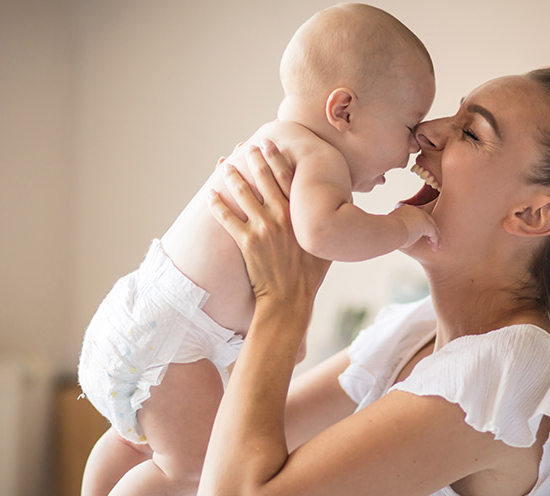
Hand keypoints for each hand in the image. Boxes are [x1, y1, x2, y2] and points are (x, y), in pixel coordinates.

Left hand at [208, 141, 330, 308]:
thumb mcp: (325, 244)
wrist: (290, 298)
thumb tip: (339, 208)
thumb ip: (327, 223)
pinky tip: (209, 194)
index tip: (268, 142)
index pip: (286, 176)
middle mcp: (281, 216)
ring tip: (225, 165)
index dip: (276, 157)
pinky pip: (226, 218)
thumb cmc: (310, 274)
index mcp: (299, 214)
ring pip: (242, 193)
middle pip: (263, 178)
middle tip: (246, 147)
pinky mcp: (246, 242)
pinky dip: (216, 204)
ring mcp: (262, 228)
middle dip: (252, 159)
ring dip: (232, 176)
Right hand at [391, 203, 439, 249]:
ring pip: (432, 227)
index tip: (423, 235)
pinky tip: (434, 248)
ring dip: (435, 238)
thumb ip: (398, 229)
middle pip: (427, 221)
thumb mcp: (392, 228)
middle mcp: (415, 211)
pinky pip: (434, 233)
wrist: (389, 230)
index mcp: (407, 210)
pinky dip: (435, 241)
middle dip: (430, 231)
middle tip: (430, 241)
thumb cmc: (388, 232)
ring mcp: (421, 216)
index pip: (418, 217)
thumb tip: (399, 236)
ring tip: (435, 247)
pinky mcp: (426, 223)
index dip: (421, 227)